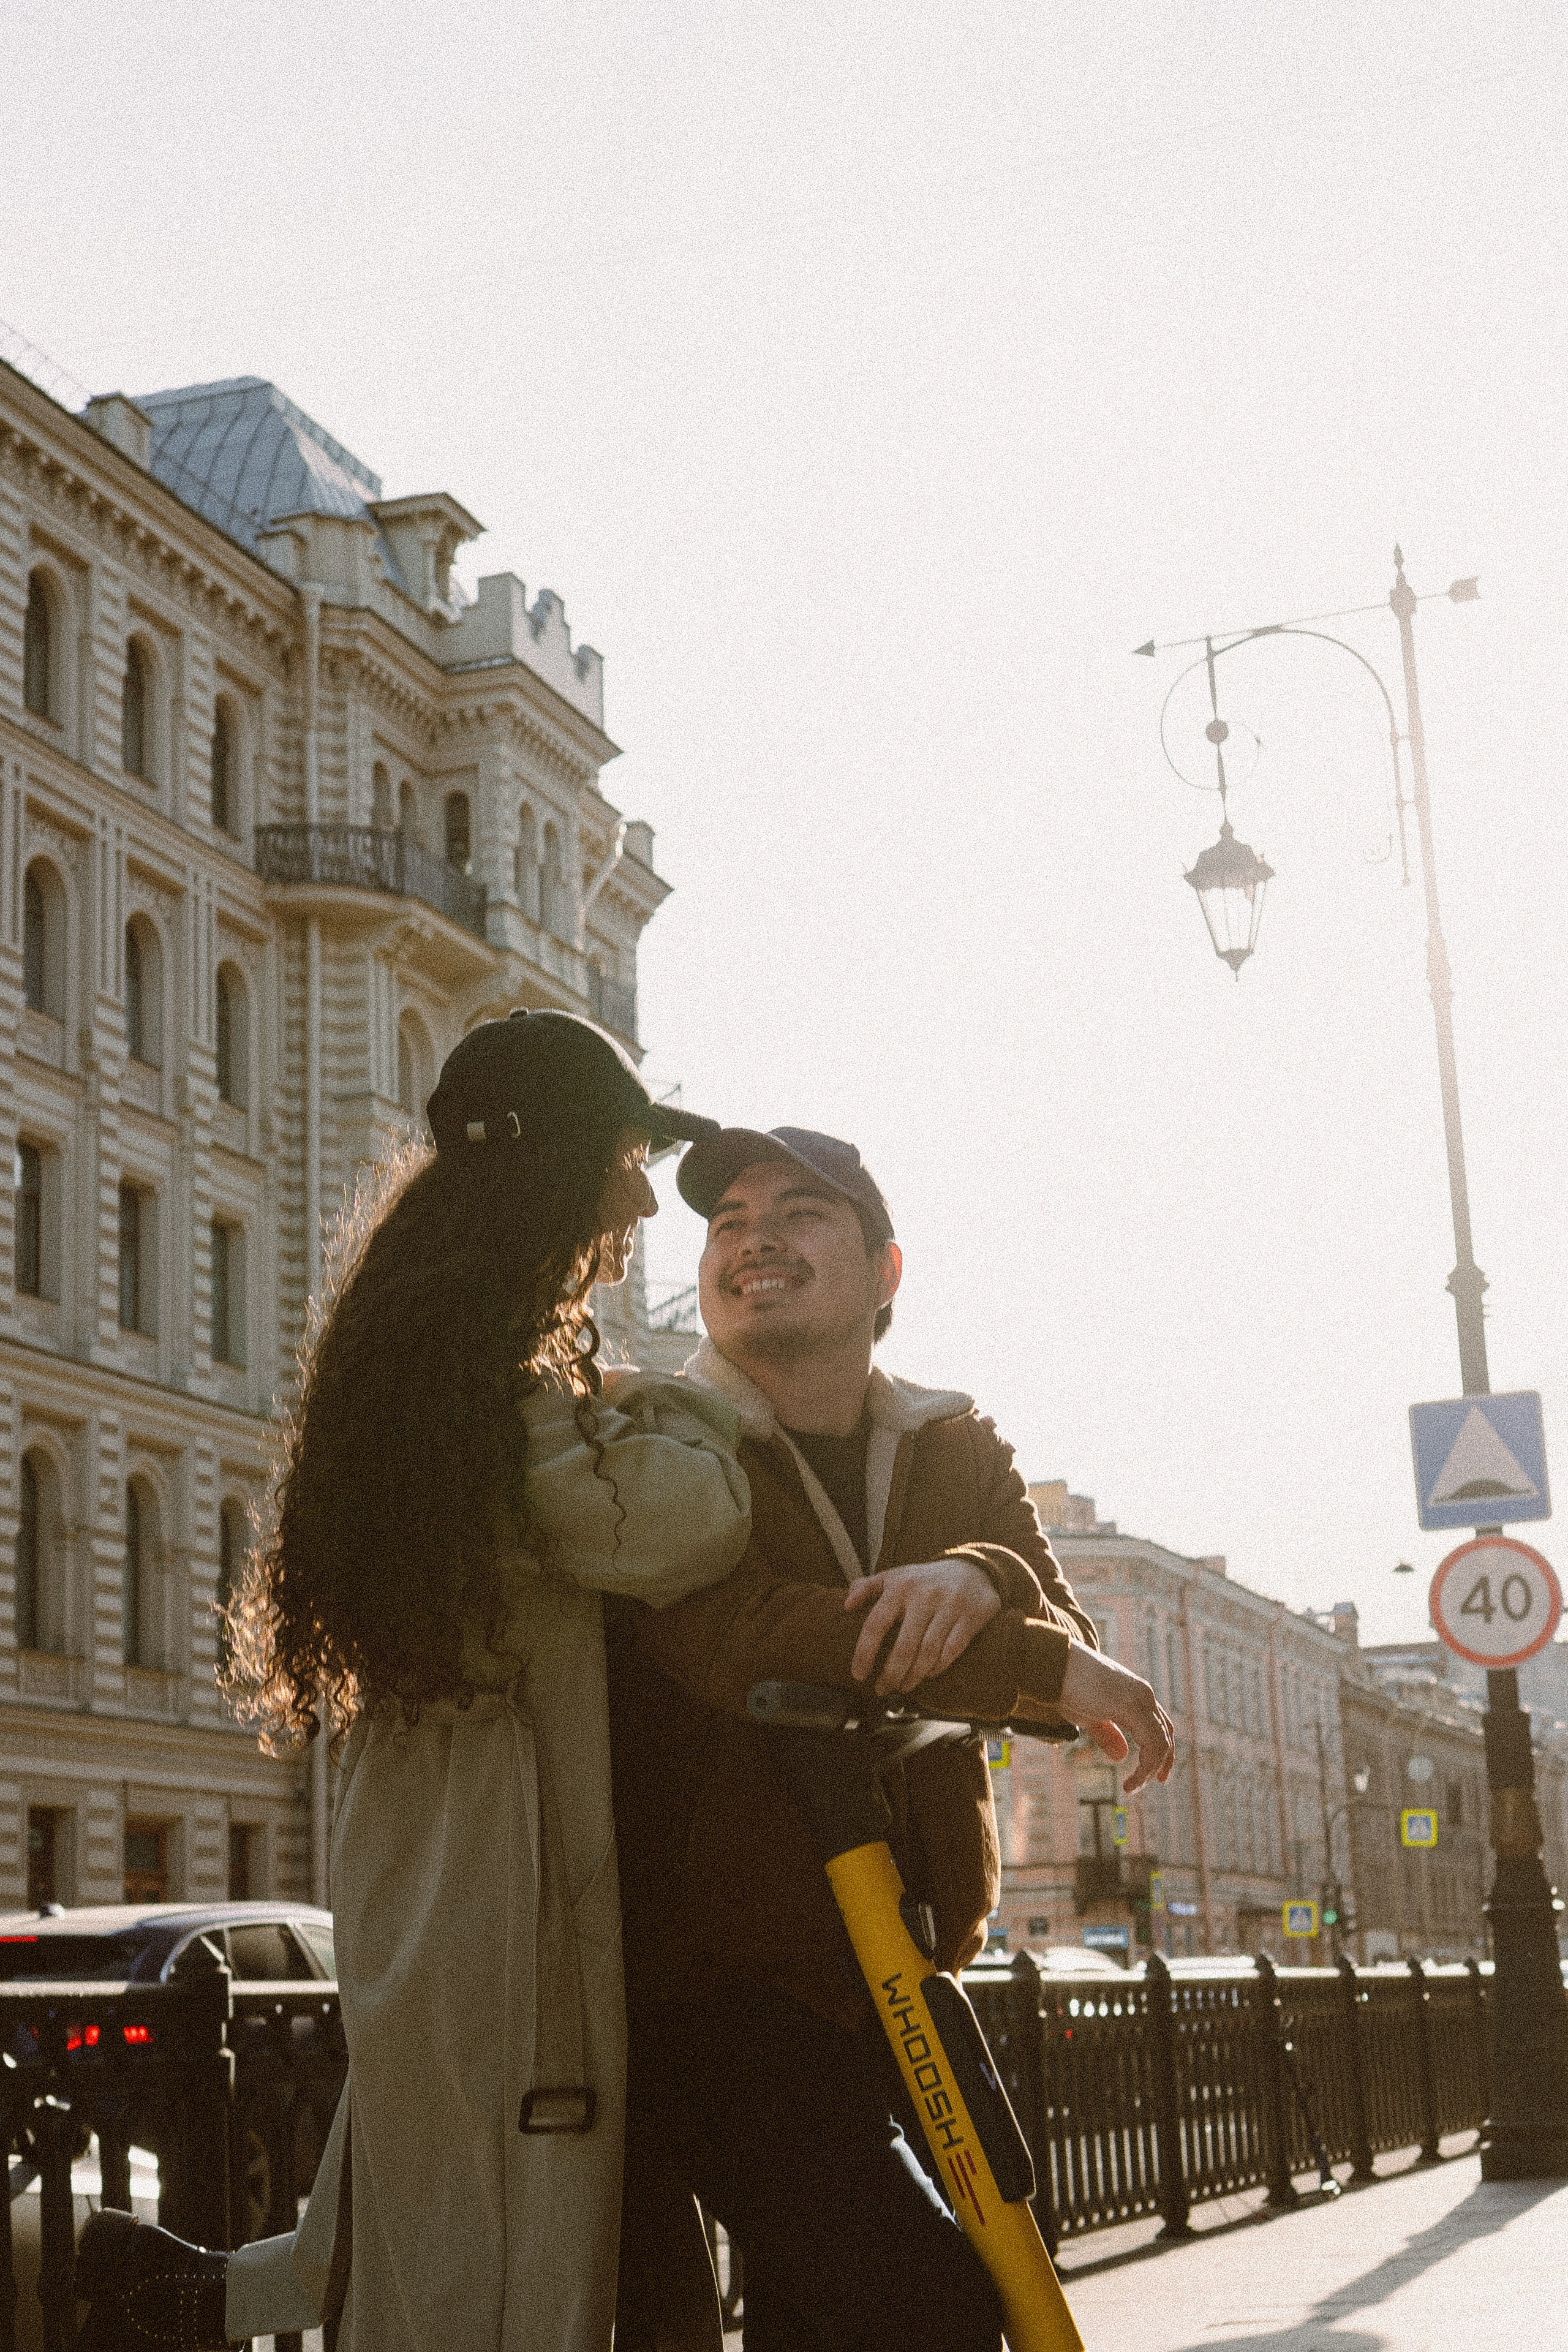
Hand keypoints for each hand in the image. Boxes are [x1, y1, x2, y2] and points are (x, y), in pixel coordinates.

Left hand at [844, 1560, 1000, 1694]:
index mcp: (900, 1586)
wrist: (972, 1569)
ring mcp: (949, 1607)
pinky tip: (928, 1675)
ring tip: (903, 1688)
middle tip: (883, 1689)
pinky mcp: (970, 1618)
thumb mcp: (894, 1576)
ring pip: (928, 1652)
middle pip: (904, 1646)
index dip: (864, 1653)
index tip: (858, 1675)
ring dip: (914, 1676)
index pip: (875, 1624)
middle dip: (891, 1674)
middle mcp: (924, 1596)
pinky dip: (939, 1667)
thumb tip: (846, 1605)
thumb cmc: (924, 1579)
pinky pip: (952, 1650)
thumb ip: (866, 1587)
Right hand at [1058, 1642, 1174, 1793]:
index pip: (1160, 1725)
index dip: (1162, 1751)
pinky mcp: (1131, 1706)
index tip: (1157, 1775)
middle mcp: (1143, 1694)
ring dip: (1150, 1770)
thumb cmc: (1065, 1686)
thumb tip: (1123, 1755)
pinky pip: (1152, 1744)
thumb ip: (1107, 1734)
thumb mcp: (1088, 1716)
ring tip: (1132, 1788)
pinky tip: (1131, 1782)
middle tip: (1151, 1784)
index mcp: (1135, 1693)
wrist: (1053, 1665)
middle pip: (1166, 1734)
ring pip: (1162, 1742)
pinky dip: (1146, 1767)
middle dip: (1162, 1763)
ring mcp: (1140, 1698)